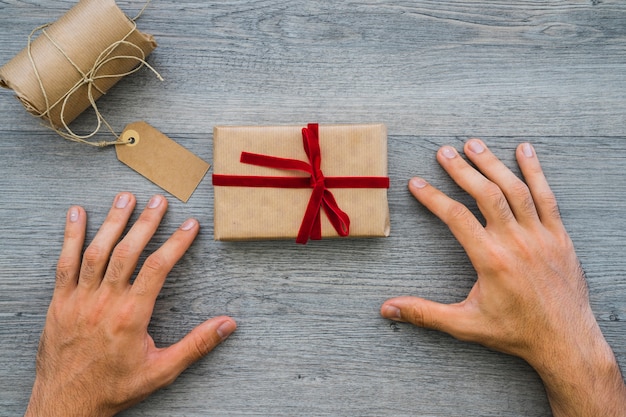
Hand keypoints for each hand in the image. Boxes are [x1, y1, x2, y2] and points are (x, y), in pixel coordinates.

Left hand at [25, 193, 236, 416]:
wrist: (66, 405)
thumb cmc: (114, 387)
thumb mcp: (162, 371)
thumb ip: (196, 345)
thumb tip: (228, 325)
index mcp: (131, 315)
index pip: (158, 267)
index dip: (176, 242)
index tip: (190, 224)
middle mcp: (104, 302)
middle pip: (127, 252)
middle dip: (145, 222)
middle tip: (158, 200)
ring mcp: (79, 299)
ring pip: (97, 251)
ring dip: (113, 222)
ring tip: (126, 197)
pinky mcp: (60, 302)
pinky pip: (64, 263)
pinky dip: (71, 236)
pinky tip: (77, 214)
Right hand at [381, 140, 625, 416]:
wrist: (566, 342)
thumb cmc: (516, 333)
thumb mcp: (465, 325)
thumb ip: (424, 313)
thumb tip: (387, 309)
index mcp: (491, 259)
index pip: (456, 217)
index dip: (433, 197)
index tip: (416, 183)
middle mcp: (516, 242)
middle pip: (486, 194)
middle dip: (462, 169)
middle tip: (443, 151)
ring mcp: (540, 236)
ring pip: (515, 189)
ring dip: (493, 163)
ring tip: (474, 144)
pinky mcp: (559, 236)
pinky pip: (547, 196)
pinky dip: (535, 171)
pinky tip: (525, 151)